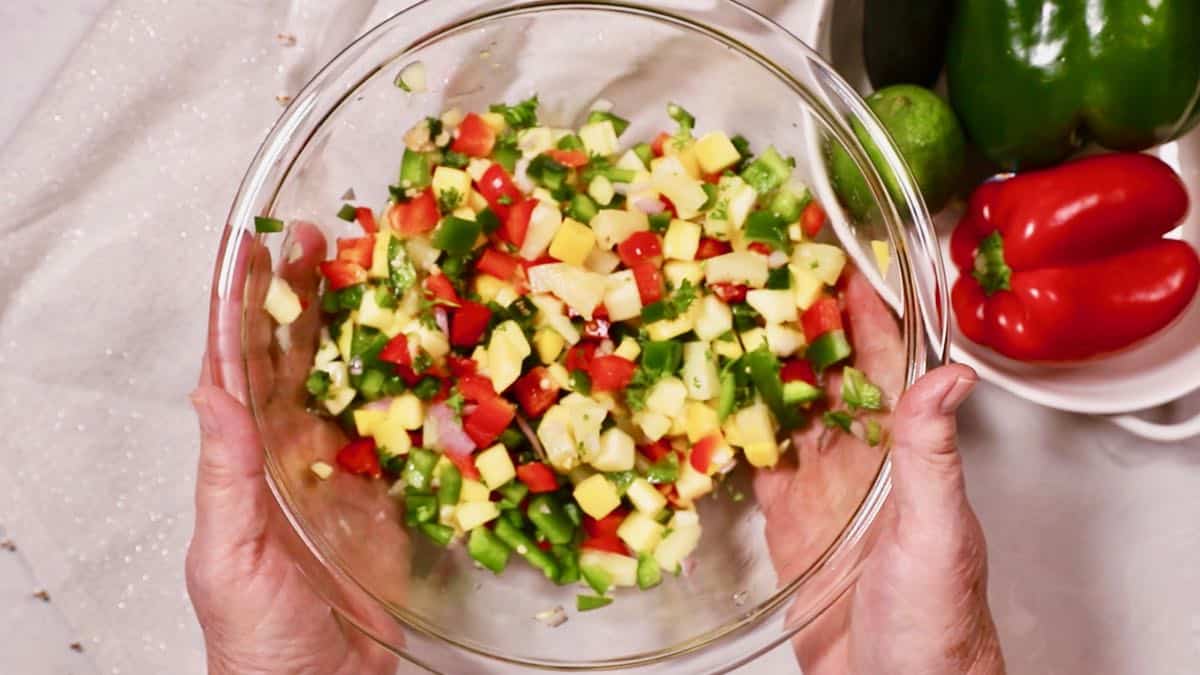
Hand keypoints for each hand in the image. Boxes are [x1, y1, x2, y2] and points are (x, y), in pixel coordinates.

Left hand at [187, 225, 398, 674]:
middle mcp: (291, 453)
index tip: (251, 248)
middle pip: (296, 356)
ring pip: (351, 383)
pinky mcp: (386, 500)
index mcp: (242, 460)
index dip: (240, 304)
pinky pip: (403, 435)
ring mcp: (341, 473)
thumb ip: (225, 475)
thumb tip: (212, 393)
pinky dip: (418, 394)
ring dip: (363, 329)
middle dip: (306, 294)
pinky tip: (432, 356)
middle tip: (322, 237)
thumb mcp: (228, 555)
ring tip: (378, 275)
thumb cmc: (256, 641)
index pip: (235, 363)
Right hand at [757, 268, 1004, 673]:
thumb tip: (949, 374)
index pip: (880, 357)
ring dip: (755, 367)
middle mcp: (859, 457)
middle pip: (822, 371)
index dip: (859, 305)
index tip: (831, 254)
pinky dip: (730, 431)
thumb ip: (932, 452)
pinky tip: (705, 403)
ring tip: (718, 319)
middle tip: (754, 269)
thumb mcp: (936, 528)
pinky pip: (755, 464)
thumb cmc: (937, 619)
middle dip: (793, 319)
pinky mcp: (787, 522)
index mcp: (901, 448)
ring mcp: (820, 488)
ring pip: (785, 409)